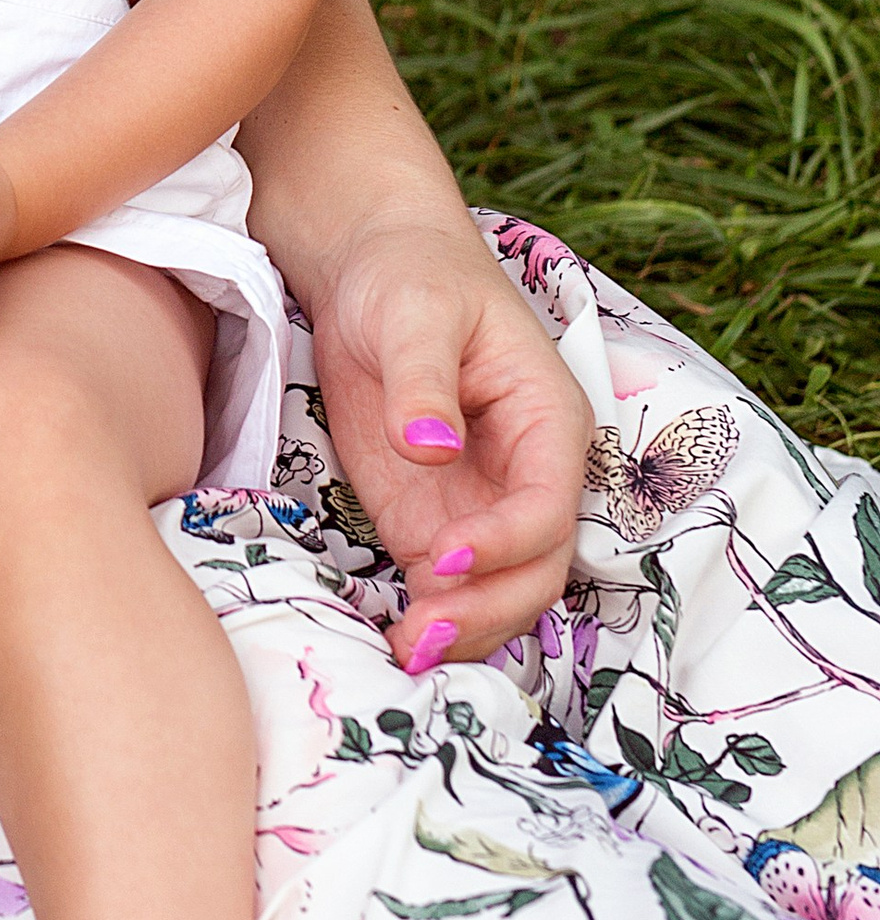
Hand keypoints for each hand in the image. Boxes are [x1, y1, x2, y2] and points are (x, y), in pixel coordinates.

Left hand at [309, 221, 592, 668]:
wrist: (370, 268)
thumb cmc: (410, 276)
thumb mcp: (416, 314)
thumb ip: (423, 382)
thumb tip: (430, 448)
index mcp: (547, 422)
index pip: (548, 507)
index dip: (503, 544)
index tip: (439, 558)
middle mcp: (527, 475)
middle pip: (537, 570)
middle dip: (488, 609)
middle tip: (421, 633)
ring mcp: (480, 504)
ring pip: (500, 593)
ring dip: (464, 630)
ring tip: (404, 652)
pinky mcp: (431, 519)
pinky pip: (449, 588)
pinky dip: (431, 620)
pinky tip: (391, 640)